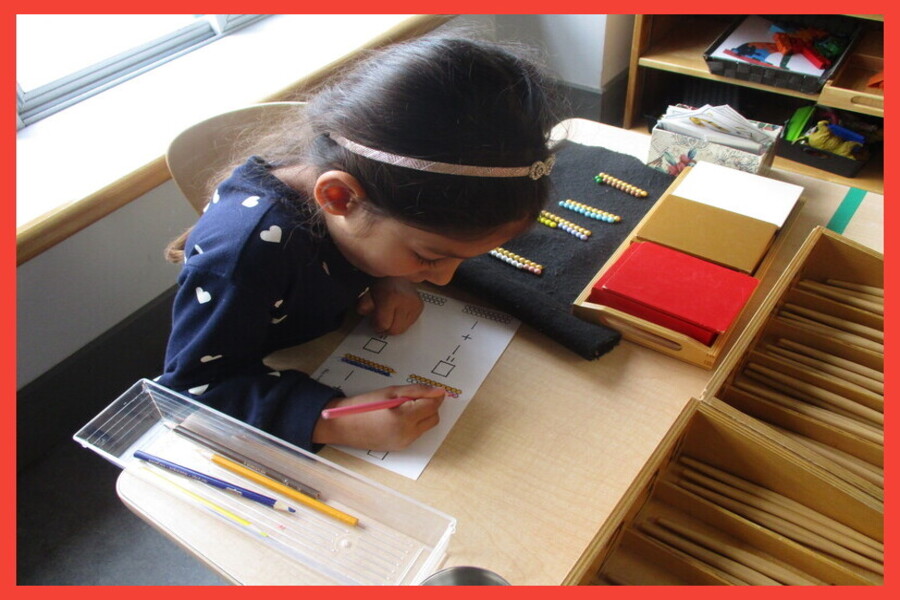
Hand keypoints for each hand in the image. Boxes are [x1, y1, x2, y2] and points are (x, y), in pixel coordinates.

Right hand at [312, 385, 444, 450]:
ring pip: (426, 426)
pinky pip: (416, 434)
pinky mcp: (400, 448)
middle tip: (415, 397)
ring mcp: (404, 443)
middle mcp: (407, 433)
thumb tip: (439, 391)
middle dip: (430, 406)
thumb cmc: (364, 405)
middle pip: (433, 418)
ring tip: (403, 407)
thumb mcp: (390, 392)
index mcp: (404, 417)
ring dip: (422, 415)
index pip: (432, 406)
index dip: (435, 396)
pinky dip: (414, 424)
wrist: (343, 426)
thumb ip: (417, 391)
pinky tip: (398, 418)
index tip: (432, 390)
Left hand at [356, 277, 422, 334]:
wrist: (397, 273)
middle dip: (386, 329)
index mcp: (390, 297)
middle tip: (381, 323)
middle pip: (395, 330)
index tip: (374, 323)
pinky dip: (403, 322)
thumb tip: (372, 323)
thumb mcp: (368, 294)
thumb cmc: (381, 283)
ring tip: (390, 316)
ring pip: (403, 329)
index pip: (384, 324)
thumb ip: (364, 308)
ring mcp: (415, 304)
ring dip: (395, 325)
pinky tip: (398, 313)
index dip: (376, 326)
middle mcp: (405, 301)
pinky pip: (410, 323)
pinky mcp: (420, 306)